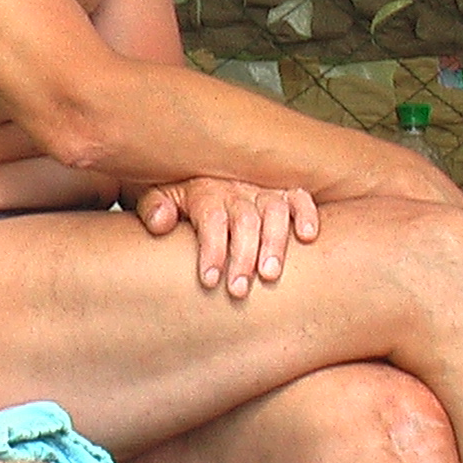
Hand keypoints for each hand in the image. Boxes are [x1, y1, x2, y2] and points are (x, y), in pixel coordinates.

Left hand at [135, 177, 318, 298]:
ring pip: (274, 211)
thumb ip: (155, 208)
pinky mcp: (282, 193)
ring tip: (270, 274)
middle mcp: (236, 190)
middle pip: (244, 220)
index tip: (210, 280)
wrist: (199, 172)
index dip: (212, 250)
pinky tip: (307, 236)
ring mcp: (261, 191)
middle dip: (243, 256)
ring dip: (274, 242)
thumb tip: (160, 221)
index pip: (211, 219)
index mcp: (205, 192)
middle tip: (239, 290)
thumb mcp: (160, 198)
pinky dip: (306, 213)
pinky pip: (299, 197)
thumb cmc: (182, 200)